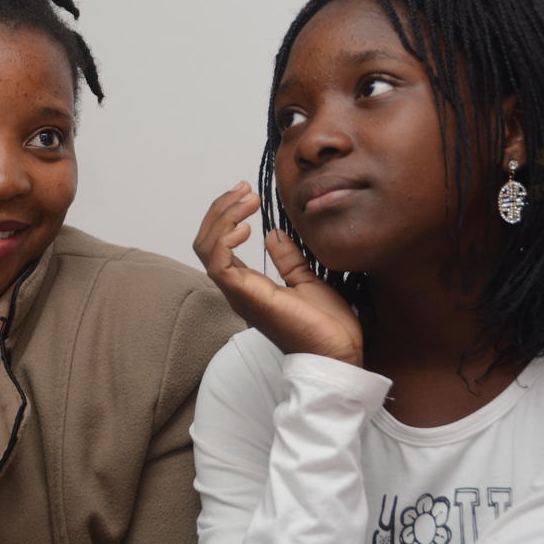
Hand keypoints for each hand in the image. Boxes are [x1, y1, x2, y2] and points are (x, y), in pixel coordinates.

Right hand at [193, 182, 363, 365]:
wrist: (337, 354)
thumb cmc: (325, 327)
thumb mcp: (307, 281)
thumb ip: (287, 259)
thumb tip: (272, 235)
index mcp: (248, 285)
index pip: (218, 245)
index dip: (226, 216)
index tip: (247, 194)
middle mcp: (237, 289)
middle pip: (206, 242)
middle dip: (220, 210)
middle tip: (244, 189)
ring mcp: (238, 293)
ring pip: (207, 248)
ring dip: (222, 217)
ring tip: (246, 199)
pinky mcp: (246, 296)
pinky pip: (218, 264)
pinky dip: (224, 239)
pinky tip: (245, 226)